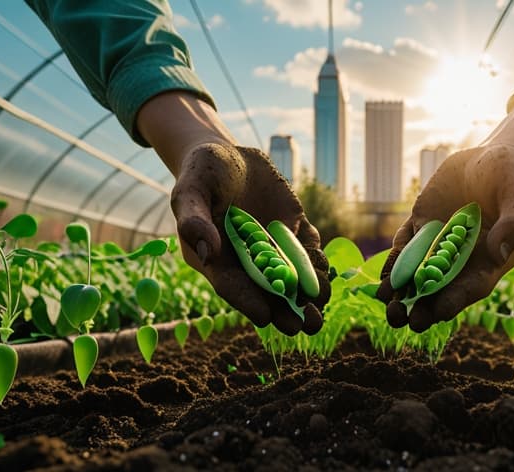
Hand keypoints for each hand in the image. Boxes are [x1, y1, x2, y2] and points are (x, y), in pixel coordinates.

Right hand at [137, 92, 329, 335]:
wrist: (227, 155)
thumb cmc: (200, 174)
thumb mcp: (189, 191)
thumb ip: (193, 219)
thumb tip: (209, 249)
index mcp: (218, 259)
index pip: (232, 286)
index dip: (248, 302)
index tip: (265, 318)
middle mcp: (247, 259)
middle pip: (267, 291)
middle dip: (287, 310)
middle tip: (305, 326)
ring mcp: (273, 246)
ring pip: (292, 275)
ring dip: (308, 291)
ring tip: (322, 304)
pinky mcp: (292, 229)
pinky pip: (308, 249)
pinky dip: (317, 260)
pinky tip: (324, 270)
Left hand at [377, 144, 513, 331]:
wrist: (490, 158)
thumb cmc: (512, 180)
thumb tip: (497, 252)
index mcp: (488, 261)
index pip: (471, 288)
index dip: (454, 302)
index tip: (438, 313)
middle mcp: (461, 259)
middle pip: (439, 290)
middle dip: (420, 307)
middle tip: (403, 318)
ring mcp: (438, 244)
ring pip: (417, 274)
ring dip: (401, 292)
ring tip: (386, 303)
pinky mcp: (421, 227)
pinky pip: (405, 248)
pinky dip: (394, 263)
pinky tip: (384, 276)